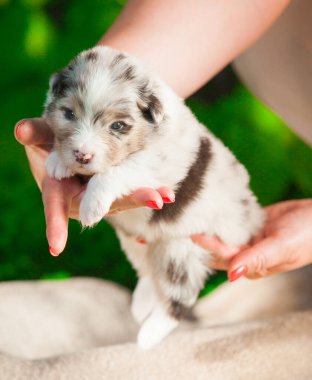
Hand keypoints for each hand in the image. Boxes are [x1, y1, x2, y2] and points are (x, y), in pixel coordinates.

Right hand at [14, 118, 173, 255]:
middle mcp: (83, 198)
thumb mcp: (45, 138)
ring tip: (166, 196)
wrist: (74, 146)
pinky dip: (148, 190)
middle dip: (128, 199)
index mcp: (60, 190)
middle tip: (153, 200)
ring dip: (145, 196)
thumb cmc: (55, 142)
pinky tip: (168, 193)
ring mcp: (101, 195)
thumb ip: (37, 134)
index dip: (54, 224)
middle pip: (103, 202)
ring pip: (123, 197)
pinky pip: (132, 189)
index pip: (56, 206)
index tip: (55, 248)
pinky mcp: (116, 188)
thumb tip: (21, 129)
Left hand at [192, 199, 311, 279]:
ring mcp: (250, 239)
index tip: (190, 232)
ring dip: (211, 225)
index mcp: (253, 265)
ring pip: (224, 233)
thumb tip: (232, 274)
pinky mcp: (253, 225)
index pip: (223, 256)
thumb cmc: (307, 237)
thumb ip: (257, 259)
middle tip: (184, 221)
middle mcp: (248, 254)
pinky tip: (212, 207)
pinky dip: (224, 215)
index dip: (206, 245)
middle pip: (219, 247)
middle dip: (204, 237)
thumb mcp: (282, 247)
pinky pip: (234, 221)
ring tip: (193, 212)